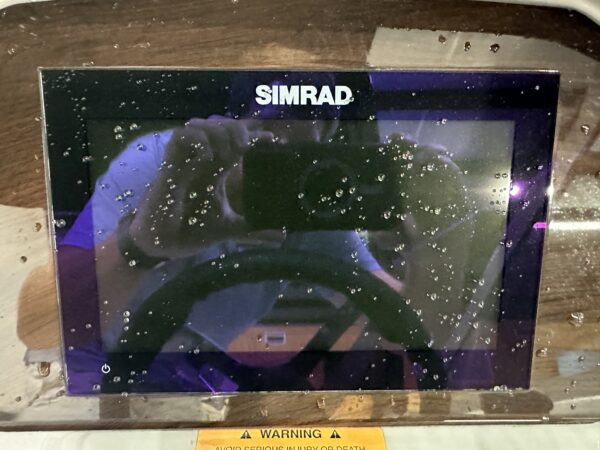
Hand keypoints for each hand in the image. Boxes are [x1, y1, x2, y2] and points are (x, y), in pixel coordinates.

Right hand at [129, 116, 273, 258]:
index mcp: (216, 170)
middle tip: (247, 147)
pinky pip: (181, 135)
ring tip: (230, 153)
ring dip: (220, 133)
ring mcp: (186, 160)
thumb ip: (253, 229)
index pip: (238, 144)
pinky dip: (198, 140)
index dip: (256, 137)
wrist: (164, 244)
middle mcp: (202, 160)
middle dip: (238, 130)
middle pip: (222, 126)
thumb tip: (281, 235)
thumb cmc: (190, 230)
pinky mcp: (170, 165)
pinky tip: (208, 156)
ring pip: (202, 124)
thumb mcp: (228, 228)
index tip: (275, 141)